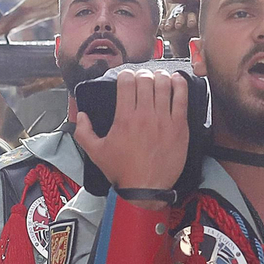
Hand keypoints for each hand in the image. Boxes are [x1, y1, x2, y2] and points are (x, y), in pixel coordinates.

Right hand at [72, 66, 189, 191]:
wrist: (145, 189)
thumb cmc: (122, 172)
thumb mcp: (95, 152)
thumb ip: (83, 132)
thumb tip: (81, 116)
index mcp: (124, 118)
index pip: (127, 82)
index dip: (126, 75)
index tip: (126, 77)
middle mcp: (145, 115)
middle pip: (146, 80)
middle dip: (142, 74)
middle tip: (142, 79)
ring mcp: (164, 120)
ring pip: (164, 85)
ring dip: (160, 76)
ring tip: (158, 78)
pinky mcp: (180, 127)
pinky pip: (182, 98)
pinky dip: (180, 85)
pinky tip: (176, 81)